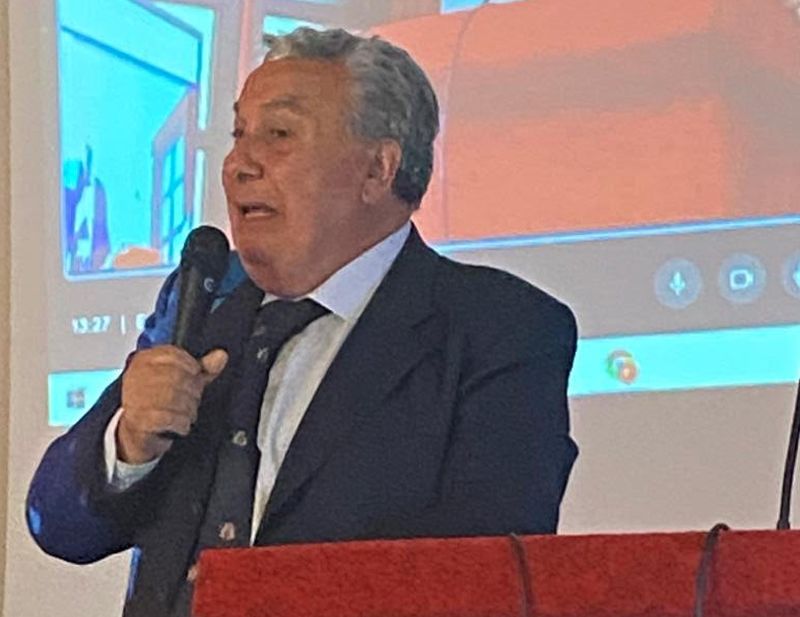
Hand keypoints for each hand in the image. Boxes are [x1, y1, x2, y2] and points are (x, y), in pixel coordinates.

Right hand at [117, 346, 227, 463]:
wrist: (137, 432)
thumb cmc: (159, 402)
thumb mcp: (183, 381)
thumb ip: (202, 368)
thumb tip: (221, 356)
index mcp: (145, 360)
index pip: (174, 354)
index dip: (192, 367)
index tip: (195, 376)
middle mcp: (137, 376)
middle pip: (178, 377)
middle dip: (193, 392)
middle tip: (191, 401)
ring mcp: (136, 397)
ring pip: (176, 398)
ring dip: (188, 410)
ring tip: (186, 414)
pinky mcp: (139, 419)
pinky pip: (170, 418)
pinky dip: (181, 424)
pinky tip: (180, 425)